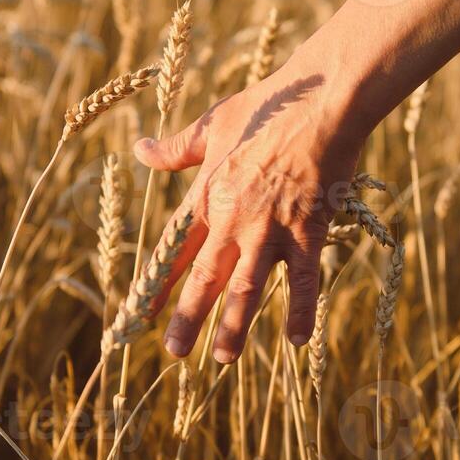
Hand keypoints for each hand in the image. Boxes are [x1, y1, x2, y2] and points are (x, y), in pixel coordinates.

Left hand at [134, 64, 365, 361]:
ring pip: (247, 287)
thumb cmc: (269, 106)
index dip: (156, 283)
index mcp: (207, 193)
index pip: (173, 248)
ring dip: (234, 325)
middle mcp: (232, 218)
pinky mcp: (308, 229)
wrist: (320, 100)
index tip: (141, 313)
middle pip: (204, 277)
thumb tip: (139, 149)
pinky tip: (298, 340)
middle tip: (175, 353)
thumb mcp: (213, 122)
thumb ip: (176, 148)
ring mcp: (270, 227)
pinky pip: (304, 278)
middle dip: (187, 317)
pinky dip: (301, 309)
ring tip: (223, 359)